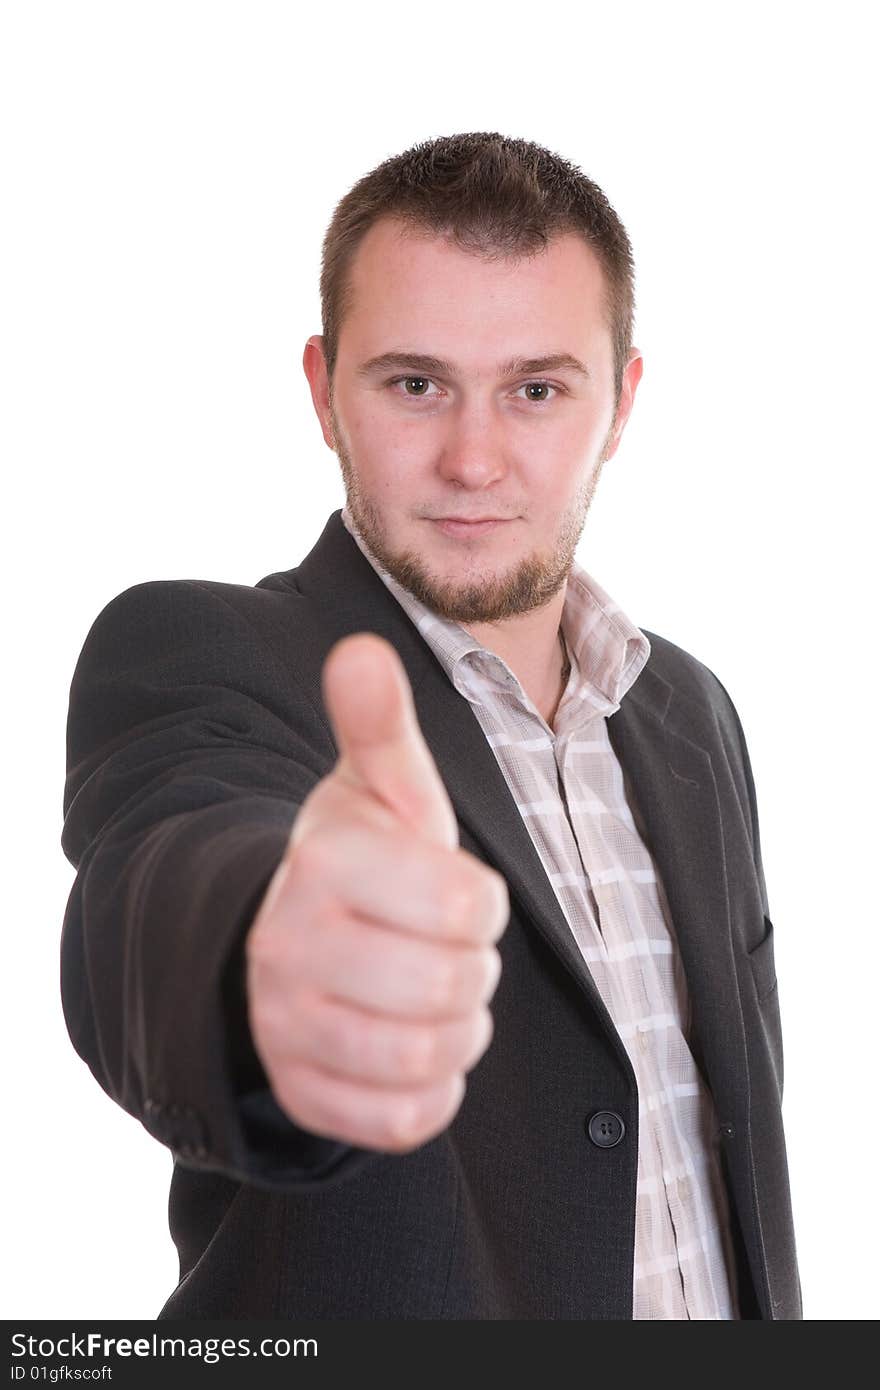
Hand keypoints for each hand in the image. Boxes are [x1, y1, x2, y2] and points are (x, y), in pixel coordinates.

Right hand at [245, 632, 508, 1152]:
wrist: (299, 935)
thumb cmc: (368, 854)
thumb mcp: (381, 786)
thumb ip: (379, 725)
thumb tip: (359, 650)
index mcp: (322, 860)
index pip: (467, 906)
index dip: (480, 902)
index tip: (450, 890)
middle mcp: (287, 945)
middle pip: (455, 988)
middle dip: (472, 966)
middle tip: (441, 945)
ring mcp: (284, 1026)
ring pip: (434, 1057)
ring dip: (459, 1028)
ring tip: (432, 992)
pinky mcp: (300, 1093)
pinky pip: (408, 1119)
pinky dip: (434, 1085)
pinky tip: (413, 1044)